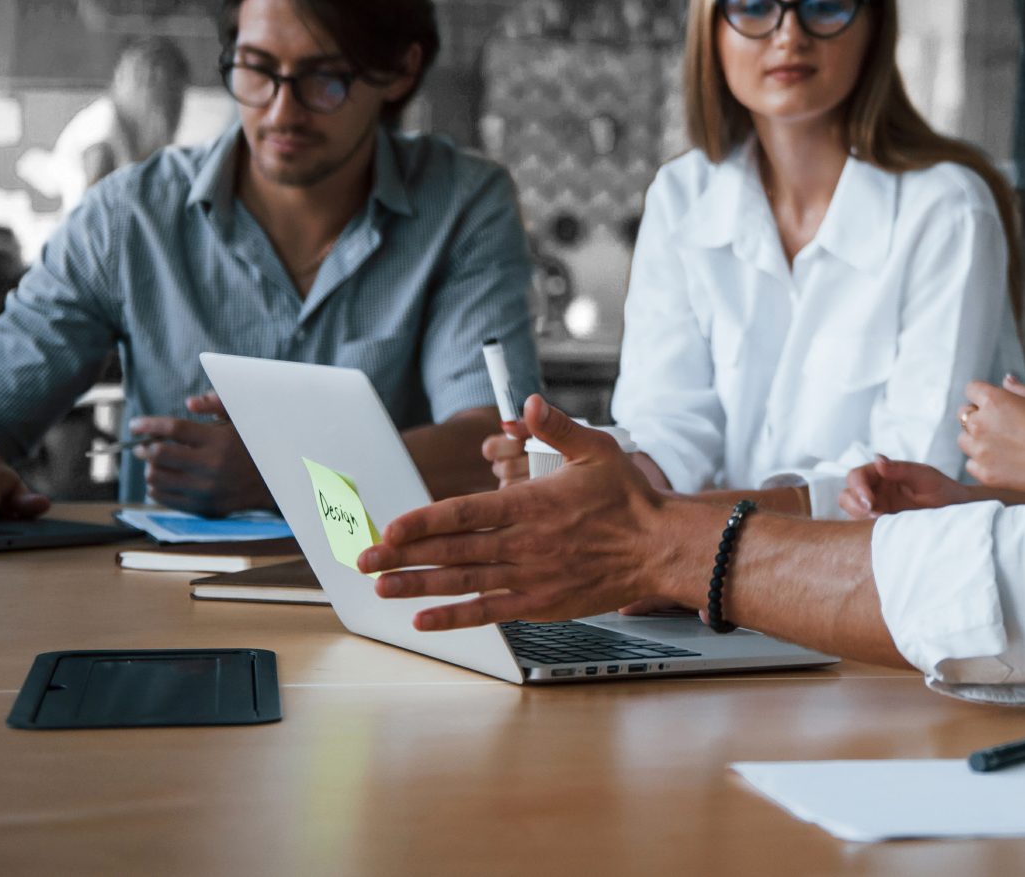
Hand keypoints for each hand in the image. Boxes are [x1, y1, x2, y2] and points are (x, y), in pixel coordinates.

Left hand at [130, 392, 269, 514]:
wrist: (275, 483)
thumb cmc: (253, 445)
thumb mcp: (241, 419)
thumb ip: (217, 404)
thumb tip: (190, 403)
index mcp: (219, 440)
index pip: (174, 429)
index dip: (148, 424)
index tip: (134, 424)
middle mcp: (211, 466)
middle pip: (159, 455)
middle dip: (144, 447)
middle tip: (144, 444)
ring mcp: (206, 489)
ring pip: (156, 478)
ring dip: (150, 467)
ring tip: (157, 463)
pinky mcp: (202, 507)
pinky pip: (163, 498)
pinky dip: (156, 486)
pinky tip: (165, 478)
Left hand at [362, 395, 676, 631]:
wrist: (659, 548)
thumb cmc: (629, 499)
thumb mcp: (596, 450)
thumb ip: (557, 428)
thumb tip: (528, 405)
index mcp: (531, 504)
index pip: (464, 513)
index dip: (423, 521)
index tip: (389, 527)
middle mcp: (524, 543)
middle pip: (453, 550)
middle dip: (404, 556)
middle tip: (365, 559)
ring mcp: (530, 577)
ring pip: (463, 582)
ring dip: (419, 585)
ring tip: (381, 588)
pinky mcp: (540, 602)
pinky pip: (489, 612)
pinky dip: (454, 617)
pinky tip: (423, 620)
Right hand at [838, 454, 977, 517]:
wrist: (956, 512)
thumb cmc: (941, 489)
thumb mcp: (924, 476)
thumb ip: (901, 470)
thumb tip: (877, 460)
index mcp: (883, 473)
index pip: (857, 476)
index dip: (858, 487)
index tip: (870, 501)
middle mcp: (876, 489)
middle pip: (848, 493)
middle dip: (854, 503)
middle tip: (873, 513)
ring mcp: (877, 508)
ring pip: (851, 510)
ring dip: (858, 515)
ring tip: (878, 521)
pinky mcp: (881, 525)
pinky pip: (862, 526)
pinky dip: (864, 527)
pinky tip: (881, 530)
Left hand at [957, 377, 1024, 492]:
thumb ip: (1017, 389)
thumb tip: (1006, 380)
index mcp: (993, 400)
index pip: (971, 390)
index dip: (982, 395)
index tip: (992, 403)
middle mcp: (981, 424)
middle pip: (963, 414)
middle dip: (977, 416)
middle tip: (999, 426)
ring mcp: (981, 450)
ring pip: (964, 441)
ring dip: (976, 440)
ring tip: (1000, 445)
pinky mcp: (985, 473)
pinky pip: (971, 465)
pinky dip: (982, 463)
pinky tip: (1002, 462)